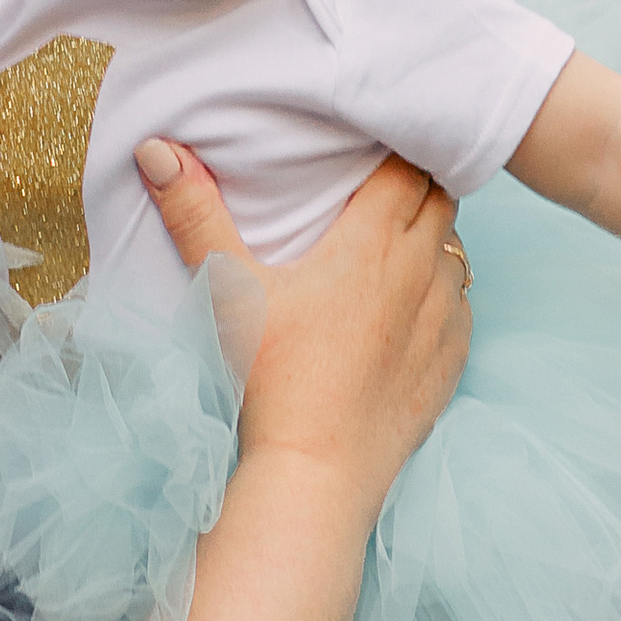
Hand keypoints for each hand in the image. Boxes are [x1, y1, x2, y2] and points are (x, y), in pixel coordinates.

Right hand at [136, 140, 470, 510]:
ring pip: (457, 251)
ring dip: (433, 239)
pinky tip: (410, 306)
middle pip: (440, 198)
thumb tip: (157, 150)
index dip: (392, 152)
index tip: (369, 152)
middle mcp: (421, 271)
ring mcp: (444, 317)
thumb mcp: (228, 288)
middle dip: (417, 185)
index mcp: (373, 242)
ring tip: (396, 245)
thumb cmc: (271, 378)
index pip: (407, 166)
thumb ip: (194, 214)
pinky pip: (463, 306)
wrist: (317, 470)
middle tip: (379, 190)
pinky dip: (442, 294)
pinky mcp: (452, 359)